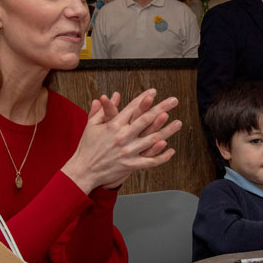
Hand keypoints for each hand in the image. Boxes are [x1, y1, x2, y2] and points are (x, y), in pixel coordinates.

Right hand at [62, 89, 181, 191]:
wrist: (83, 170)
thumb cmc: (87, 147)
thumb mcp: (91, 126)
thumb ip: (100, 111)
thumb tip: (104, 97)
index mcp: (113, 125)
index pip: (132, 108)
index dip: (144, 99)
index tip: (154, 91)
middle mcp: (122, 137)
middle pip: (146, 119)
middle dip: (162, 108)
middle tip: (173, 100)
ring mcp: (128, 151)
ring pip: (152, 139)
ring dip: (167, 130)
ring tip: (179, 122)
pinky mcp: (130, 165)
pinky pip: (150, 161)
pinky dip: (161, 156)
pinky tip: (171, 150)